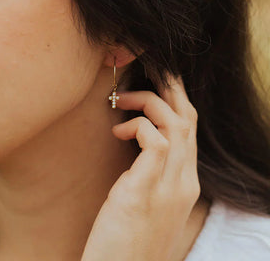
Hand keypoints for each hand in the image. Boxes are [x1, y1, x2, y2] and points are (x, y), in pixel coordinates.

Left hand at [81, 73, 199, 260]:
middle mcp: (184, 182)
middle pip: (188, 118)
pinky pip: (157, 142)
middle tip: (147, 67)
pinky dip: (138, 126)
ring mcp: (169, 188)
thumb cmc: (125, 238)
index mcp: (184, 183)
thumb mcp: (146, 201)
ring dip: (147, 101)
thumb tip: (136, 140)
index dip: (174, 98)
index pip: (189, 129)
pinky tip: (118, 131)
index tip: (155, 80)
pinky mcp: (146, 192)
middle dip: (170, 86)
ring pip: (177, 123)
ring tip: (119, 101)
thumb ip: (150, 173)